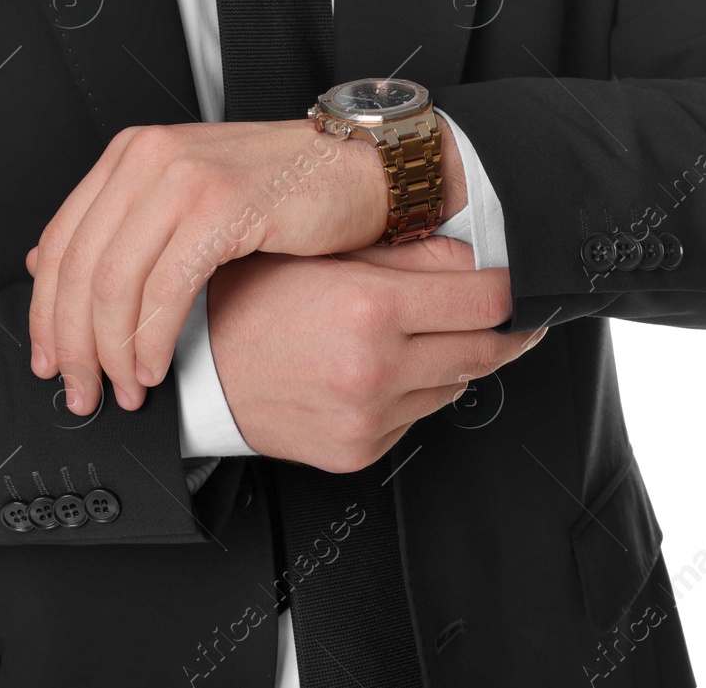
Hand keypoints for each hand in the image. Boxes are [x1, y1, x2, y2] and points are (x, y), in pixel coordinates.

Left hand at [26, 119, 465, 415]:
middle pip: (78, 269)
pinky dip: (154, 339)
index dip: (46, 314)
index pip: (61, 242)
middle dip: (74, 345)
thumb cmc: (290, 191)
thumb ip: (127, 230)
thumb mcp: (194, 202)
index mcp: (132, 155)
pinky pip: (166, 288)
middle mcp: (148, 157)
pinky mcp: (223, 204)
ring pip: (114, 283)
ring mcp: (184, 177)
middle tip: (81, 392)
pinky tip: (159, 369)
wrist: (367, 169)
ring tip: (128, 391)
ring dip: (114, 352)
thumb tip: (48, 269)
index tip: (51, 363)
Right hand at [207, 238, 543, 472]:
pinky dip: (414, 391)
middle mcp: (375, 369)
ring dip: (454, 359)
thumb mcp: (323, 255)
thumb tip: (472, 258)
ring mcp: (369, 418)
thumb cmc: (245, 304)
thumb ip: (408, 254)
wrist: (193, 373)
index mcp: (369, 308)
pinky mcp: (359, 451)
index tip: (513, 282)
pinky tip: (382, 368)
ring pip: (455, 385)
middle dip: (500, 328)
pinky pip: (417, 417)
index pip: (485, 300)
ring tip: (420, 333)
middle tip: (499, 310)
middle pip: (484, 349)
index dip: (511, 287)